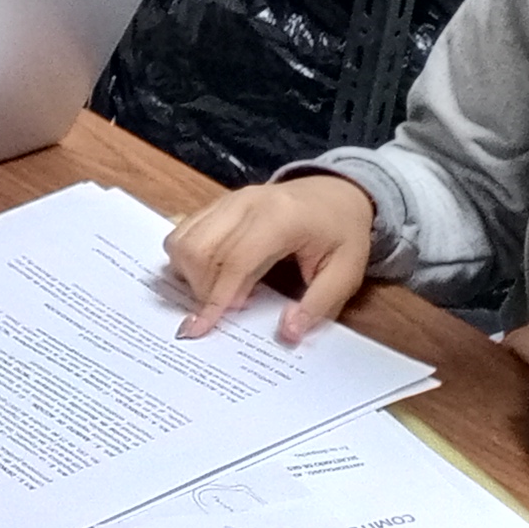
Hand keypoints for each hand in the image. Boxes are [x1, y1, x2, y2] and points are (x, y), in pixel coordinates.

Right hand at [165, 174, 379, 345]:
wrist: (338, 194)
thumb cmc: (342, 234)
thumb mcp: (345, 274)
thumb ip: (317, 304)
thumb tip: (287, 333)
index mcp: (280, 219)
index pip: (234, 261)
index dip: (216, 299)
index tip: (201, 329)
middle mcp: (246, 203)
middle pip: (199, 250)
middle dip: (201, 290)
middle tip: (227, 309)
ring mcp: (229, 200)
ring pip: (183, 240)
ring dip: (189, 275)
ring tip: (219, 291)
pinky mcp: (219, 204)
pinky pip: (184, 231)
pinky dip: (187, 259)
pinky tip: (212, 274)